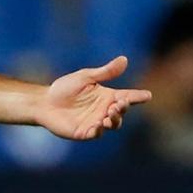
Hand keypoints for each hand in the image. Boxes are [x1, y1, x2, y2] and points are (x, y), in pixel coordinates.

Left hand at [36, 56, 152, 139]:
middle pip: (122, 112)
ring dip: (114, 120)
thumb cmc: (64, 88)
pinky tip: (99, 125)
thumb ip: (105, 72)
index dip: (138, 96)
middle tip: (118, 104)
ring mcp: (96, 122)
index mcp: (107, 96)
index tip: (148, 95)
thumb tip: (124, 59)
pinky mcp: (85, 132)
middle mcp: (104, 110)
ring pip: (113, 124)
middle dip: (123, 109)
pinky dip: (100, 130)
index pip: (127, 97)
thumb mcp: (85, 77)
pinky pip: (97, 133)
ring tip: (109, 113)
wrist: (44, 102)